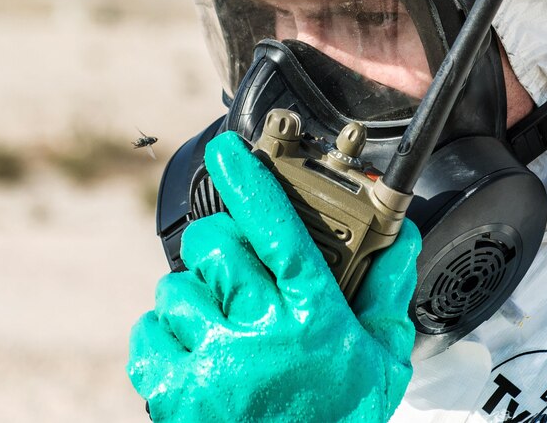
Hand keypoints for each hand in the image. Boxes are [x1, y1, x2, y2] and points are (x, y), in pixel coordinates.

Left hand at [128, 131, 419, 421]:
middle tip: (239, 278)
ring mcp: (213, 362)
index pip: (280, 230)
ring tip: (222, 330)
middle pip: (215, 245)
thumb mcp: (383, 362)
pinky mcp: (174, 392)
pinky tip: (194, 353)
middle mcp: (262, 333)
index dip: (251, 182)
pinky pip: (147, 331)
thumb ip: (388, 294)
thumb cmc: (338, 422)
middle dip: (223, 252)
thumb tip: (399, 239)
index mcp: (314, 317)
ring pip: (176, 286)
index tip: (228, 151)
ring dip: (195, 300)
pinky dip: (163, 337)